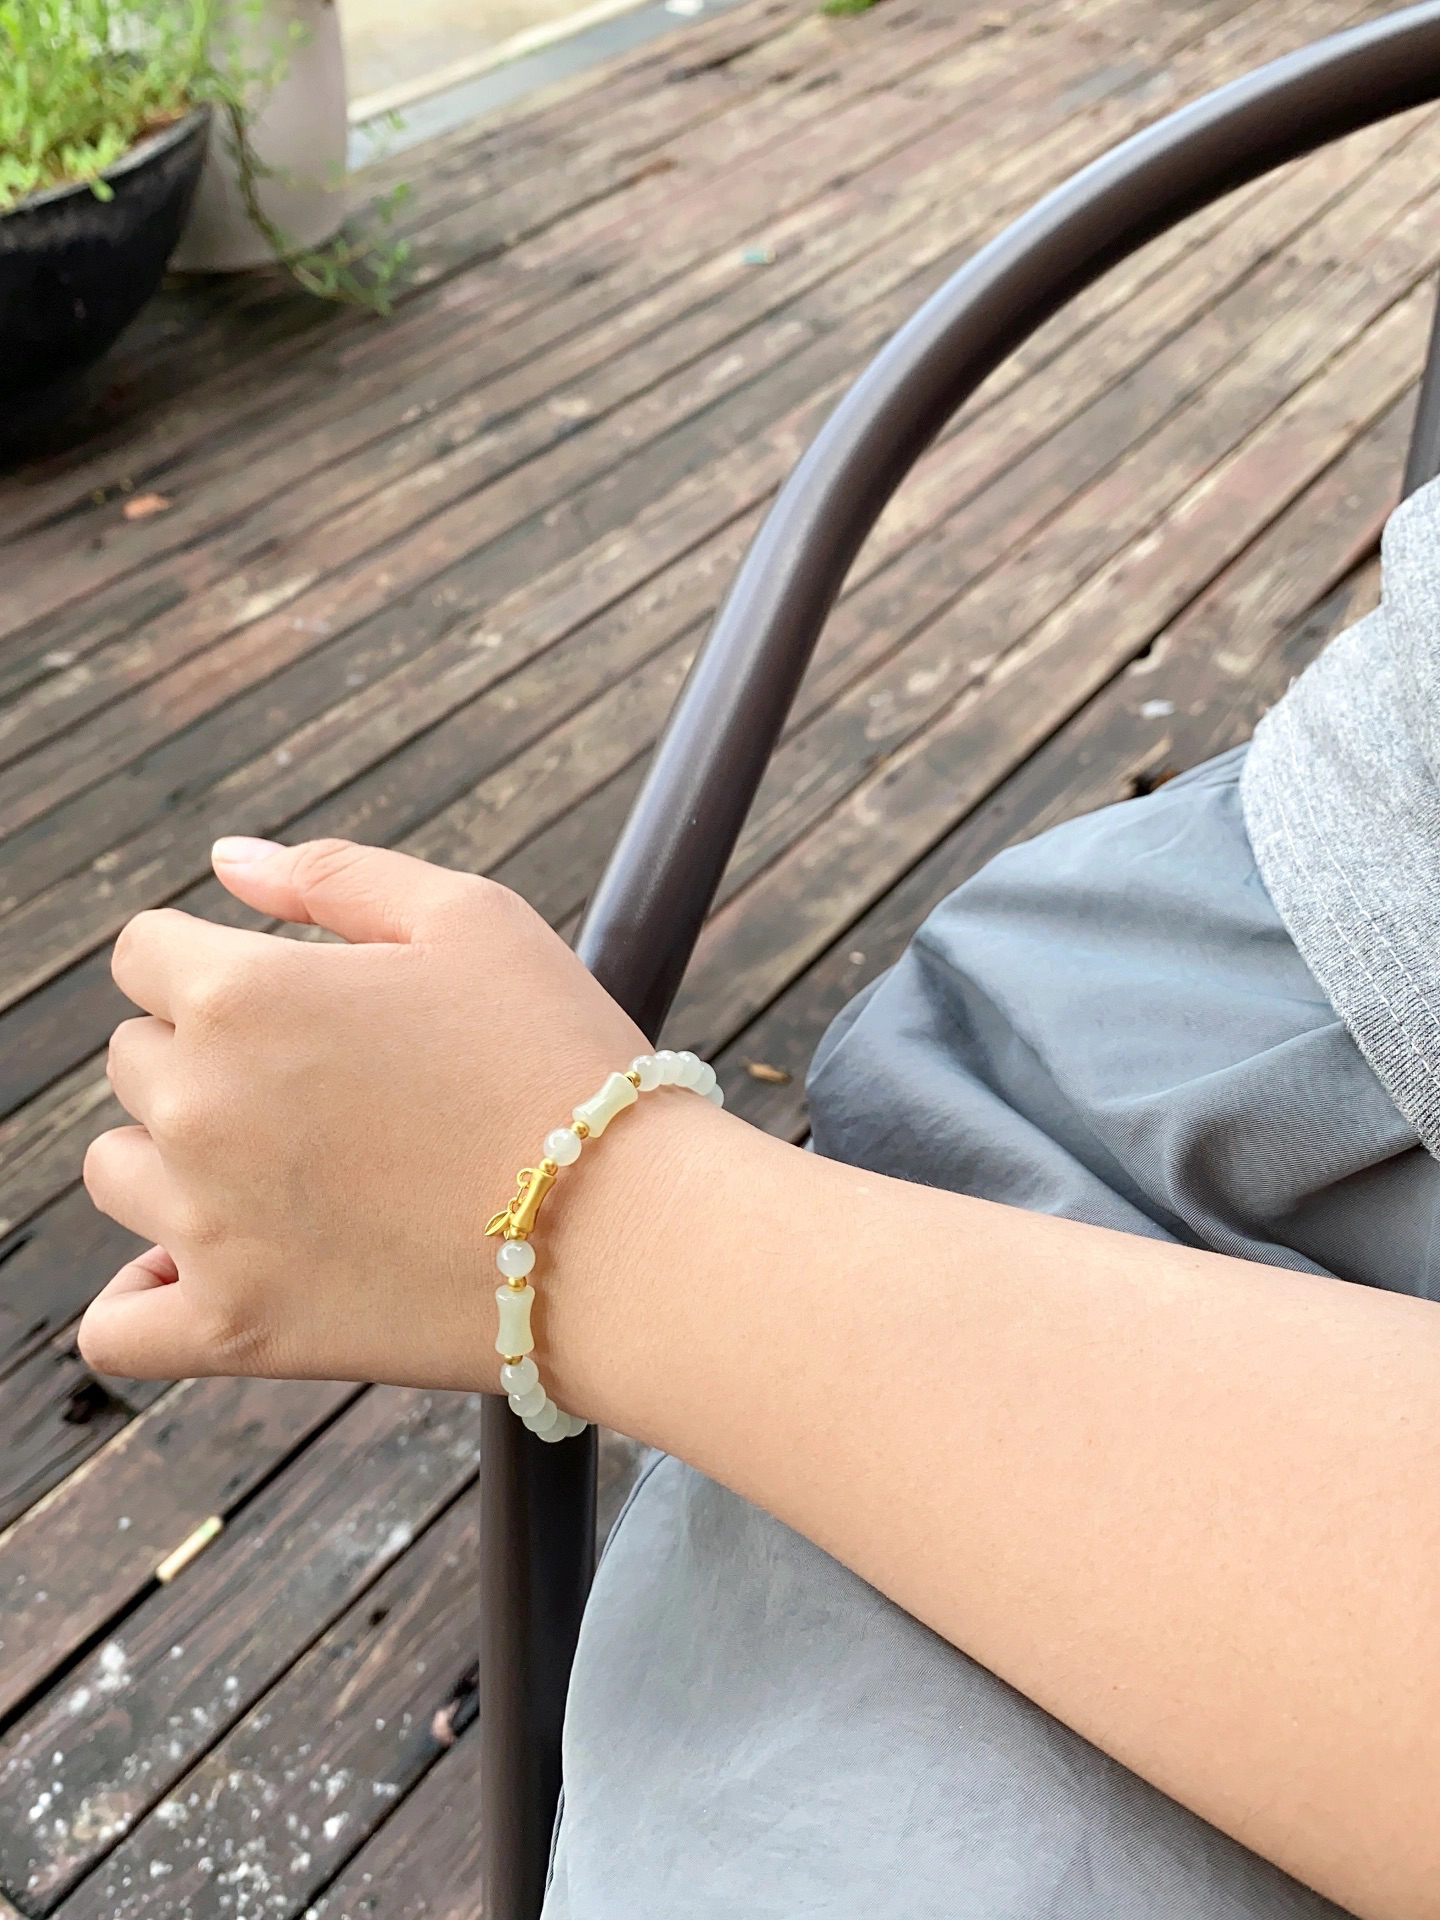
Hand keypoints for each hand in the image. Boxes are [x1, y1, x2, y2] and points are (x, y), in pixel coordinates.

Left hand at [79, 837, 648, 1389]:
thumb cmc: (559, 1059)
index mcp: (243, 993)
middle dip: (206, 1056)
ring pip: (119, 1172)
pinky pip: (116, 1324)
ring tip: (292, 1172)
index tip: (287, 999)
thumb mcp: (471, 919)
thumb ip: (333, 874)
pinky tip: (205, 1269)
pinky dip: (144, 1296)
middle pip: (132, 1060)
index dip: (211, 962)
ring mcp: (206, 1226)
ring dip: (178, 1160)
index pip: (141, 954)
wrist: (624, 1235)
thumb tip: (227, 858)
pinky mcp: (235, 1327)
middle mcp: (199, 1105)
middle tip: (324, 1088)